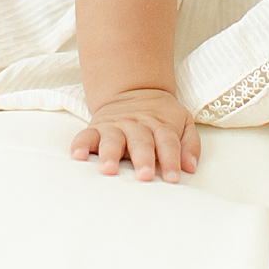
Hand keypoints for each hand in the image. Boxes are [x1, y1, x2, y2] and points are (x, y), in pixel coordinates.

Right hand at [71, 89, 200, 182]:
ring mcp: (115, 126)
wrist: (133, 89)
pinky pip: (86, 135)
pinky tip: (78, 156)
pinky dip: (80, 144)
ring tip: (109, 170)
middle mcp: (137, 125)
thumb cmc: (161, 117)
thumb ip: (189, 143)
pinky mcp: (96, 128)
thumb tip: (190, 167)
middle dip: (143, 158)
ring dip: (110, 153)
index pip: (167, 141)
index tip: (173, 179)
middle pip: (141, 141)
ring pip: (113, 138)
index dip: (171, 159)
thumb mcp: (182, 122)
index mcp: (160, 125)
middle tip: (145, 176)